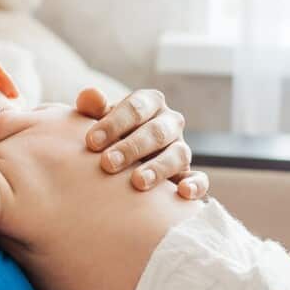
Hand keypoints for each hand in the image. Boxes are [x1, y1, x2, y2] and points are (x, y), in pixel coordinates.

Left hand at [74, 87, 208, 198]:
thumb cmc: (108, 134)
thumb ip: (93, 108)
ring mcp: (182, 148)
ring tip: (137, 182)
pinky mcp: (188, 174)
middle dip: (131, 148)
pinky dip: (195, 185)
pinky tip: (183, 193)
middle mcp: (170, 122)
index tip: (91, 142)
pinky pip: (200, 179)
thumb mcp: (99, 118)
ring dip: (158, 168)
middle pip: (156, 132)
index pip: (136, 108)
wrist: (122, 158)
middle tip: (108, 164)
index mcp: (150, 102)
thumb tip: (89, 96)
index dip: (114, 124)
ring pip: (178, 154)